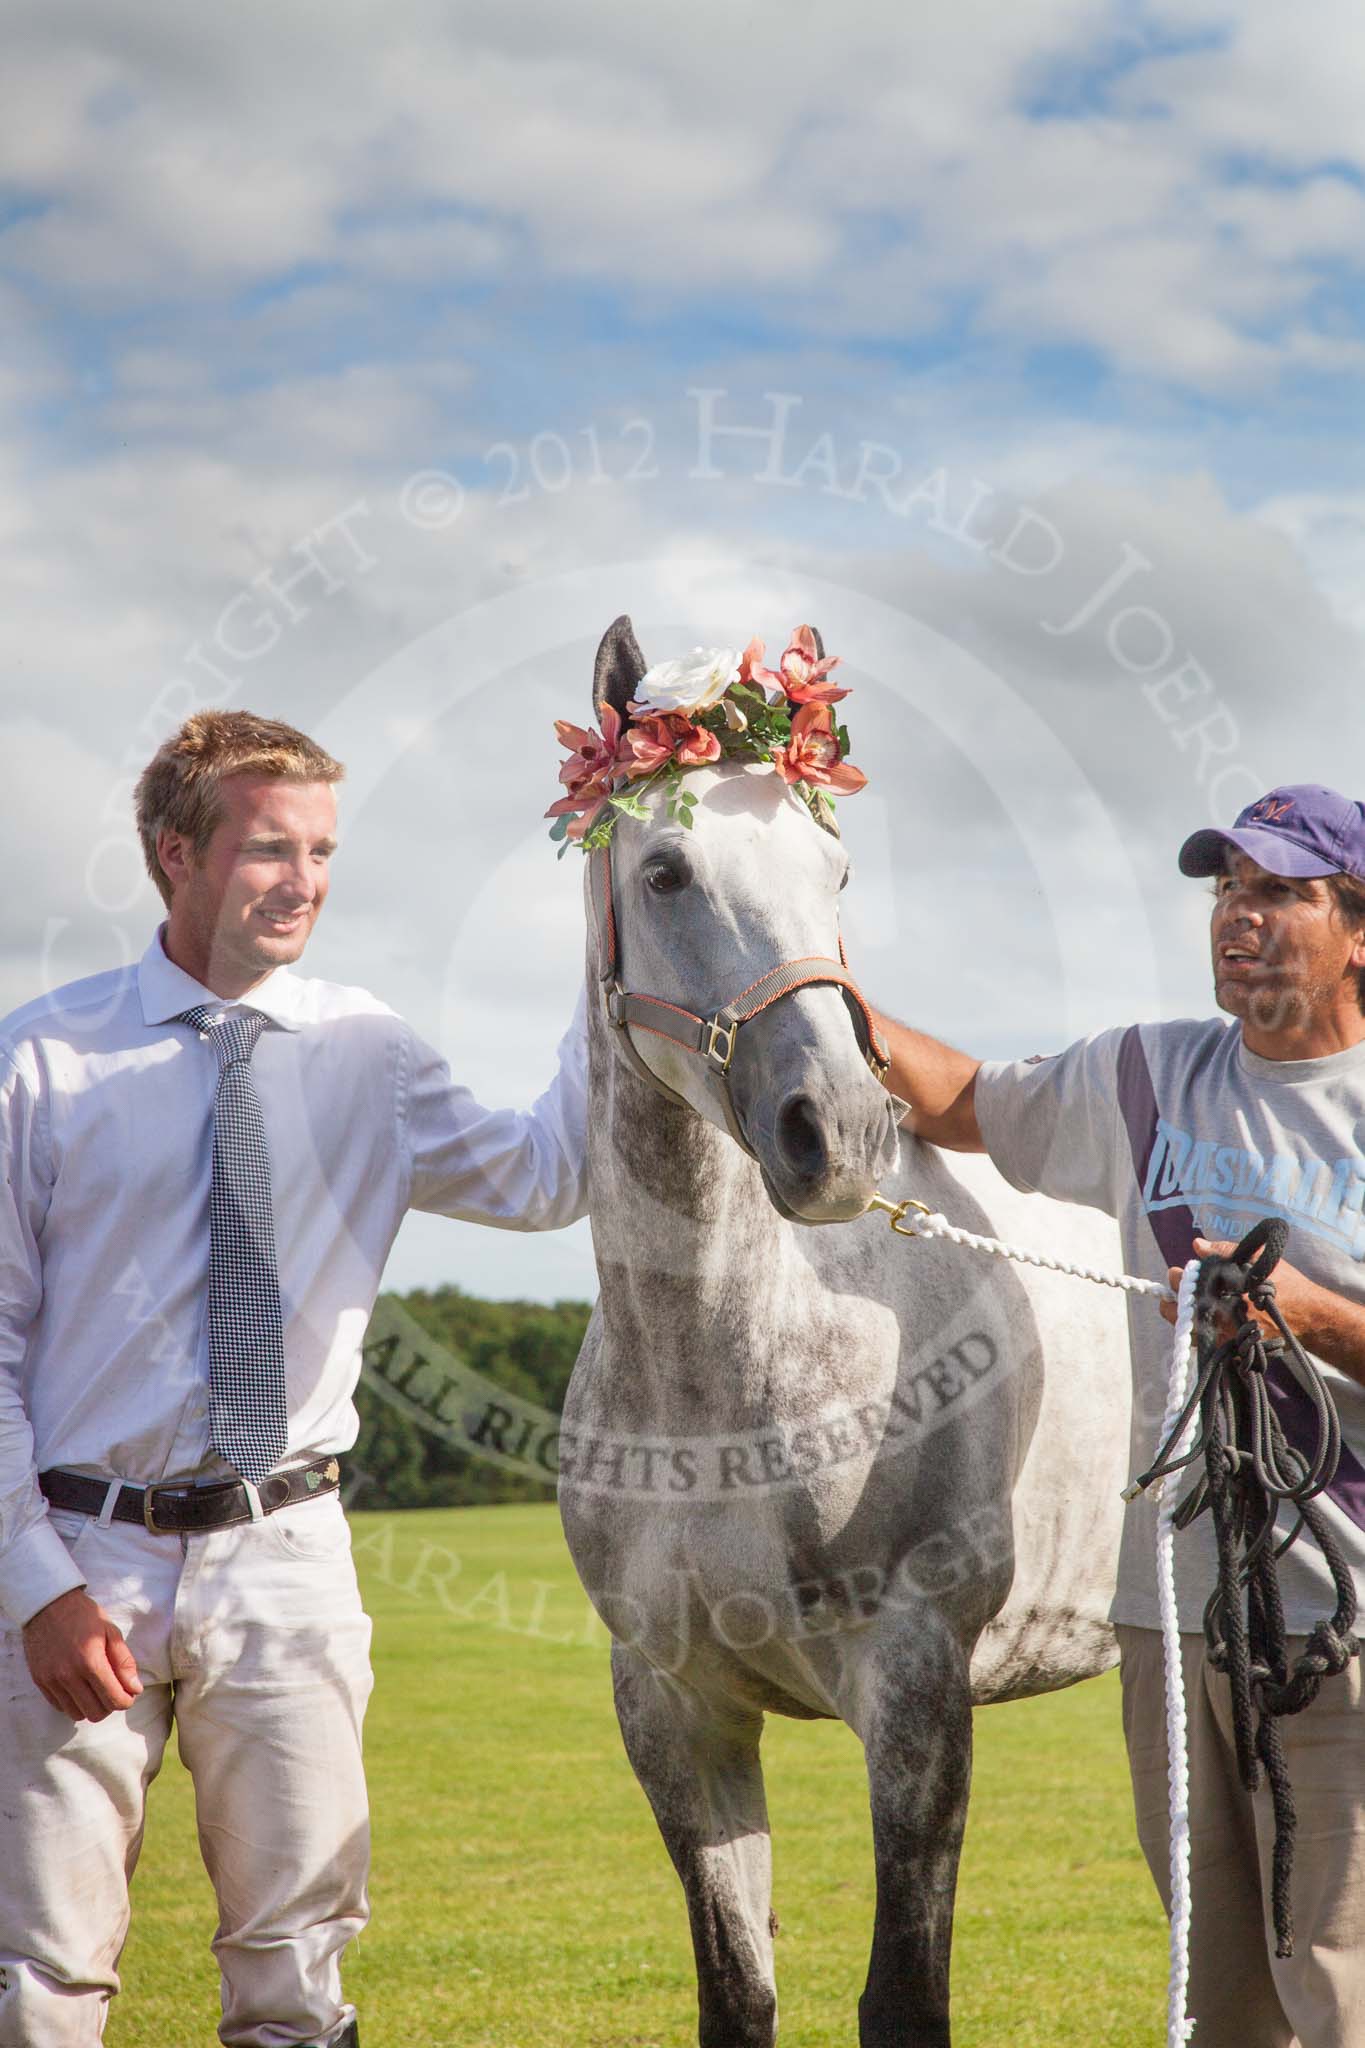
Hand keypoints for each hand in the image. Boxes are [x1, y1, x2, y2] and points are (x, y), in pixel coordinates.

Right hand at [22, 1587, 142, 1721]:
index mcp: (90, 1661)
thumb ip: (124, 1662)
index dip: (127, 1701)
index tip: (130, 1694)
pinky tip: (80, 1687)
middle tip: (114, 1691)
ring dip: (91, 1707)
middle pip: (96, 1713)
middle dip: (110, 1706)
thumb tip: (135, 1689)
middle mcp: (69, 1675)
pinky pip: (60, 1706)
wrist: (48, 1604)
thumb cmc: (84, 1615)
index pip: (113, 1699)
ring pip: (77, 1714)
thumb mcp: (111, 1631)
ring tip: (96, 1690)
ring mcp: (51, 1680)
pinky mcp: (40, 1681)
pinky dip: (73, 1703)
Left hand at [1159, 1236, 1321, 1343]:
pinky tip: (1204, 1320)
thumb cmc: (1285, 1284)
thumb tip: (1197, 1245)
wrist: (1309, 1316)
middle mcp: (1219, 1316)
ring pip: (1186, 1331)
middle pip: (1176, 1313)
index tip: (1178, 1272)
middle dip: (1174, 1299)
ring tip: (1188, 1306)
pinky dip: (1199, 1332)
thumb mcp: (1257, 1260)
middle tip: (1178, 1291)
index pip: (1183, 1284)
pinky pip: (1204, 1344)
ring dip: (1182, 1317)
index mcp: (1221, 1291)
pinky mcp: (1232, 1350)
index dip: (1177, 1276)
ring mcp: (1224, 1337)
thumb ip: (1224, 1251)